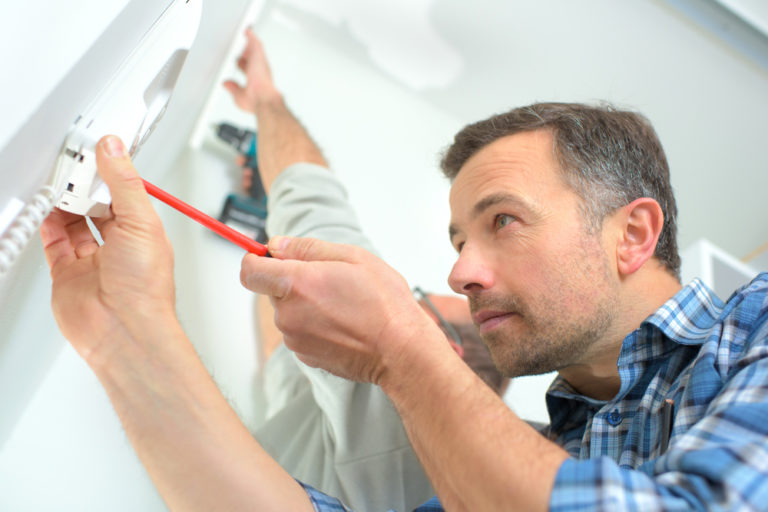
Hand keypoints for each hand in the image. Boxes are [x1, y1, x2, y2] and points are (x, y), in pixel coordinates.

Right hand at [40, 136, 174, 365]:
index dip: (110, 171)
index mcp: (144, 233)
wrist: (123, 331)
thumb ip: (124, 184)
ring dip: (65, 200)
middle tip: (71, 161)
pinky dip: (47, 223)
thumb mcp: (141, 222)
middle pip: (97, 205)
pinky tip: (44, 205)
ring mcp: (92, 261)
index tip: (96, 149)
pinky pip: (54, 242)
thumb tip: (114, 150)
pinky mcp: (67, 274)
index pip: (125, 193)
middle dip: (84, 183)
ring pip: (73, 221)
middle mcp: (120, 247)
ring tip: (58, 178)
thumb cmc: (146, 289)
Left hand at [223, 28, 280, 112]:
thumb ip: (233, 88)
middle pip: (251, 57)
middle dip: (246, 51)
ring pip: (254, 48)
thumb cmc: (256, 102)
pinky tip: (247, 30)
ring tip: (246, 32)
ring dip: (250, 41)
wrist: (264, 100)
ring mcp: (260, 63)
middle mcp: (259, 70)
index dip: (243, 65)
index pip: (248, 69)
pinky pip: (255, 42)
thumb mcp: (239, 96)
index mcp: (256, 80)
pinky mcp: (259, 56)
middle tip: (242, 44)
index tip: (239, 62)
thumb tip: (226, 84)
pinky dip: (251, 36)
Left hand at [240, 236, 446, 384]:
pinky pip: (300, 332)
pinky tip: (342, 324)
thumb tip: (277, 246)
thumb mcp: (353, 258)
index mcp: (296, 284)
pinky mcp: (305, 356)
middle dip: (293, 282)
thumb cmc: (384, 304)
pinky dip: (314, 325)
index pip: (249, 270)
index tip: (274, 257)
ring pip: (288, 312)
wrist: (401, 351)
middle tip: (331, 281)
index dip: (258, 260)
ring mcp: (295, 339)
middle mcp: (288, 314)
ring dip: (306, 304)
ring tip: (343, 305)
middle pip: (272, 290)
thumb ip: (308, 249)